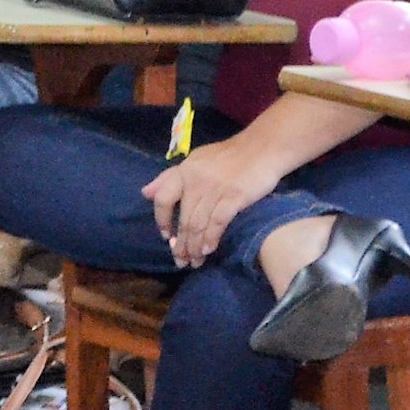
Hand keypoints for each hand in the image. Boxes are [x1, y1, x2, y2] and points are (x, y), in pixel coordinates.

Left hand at [142, 141, 284, 265]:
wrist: (263, 147)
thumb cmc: (229, 156)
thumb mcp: (195, 160)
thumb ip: (170, 177)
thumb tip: (145, 193)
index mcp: (184, 171)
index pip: (163, 198)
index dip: (162, 220)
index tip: (166, 237)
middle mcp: (196, 181)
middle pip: (183, 218)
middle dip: (181, 244)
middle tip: (181, 261)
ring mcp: (215, 189)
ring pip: (198, 224)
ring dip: (195, 247)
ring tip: (194, 262)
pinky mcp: (235, 196)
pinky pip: (218, 222)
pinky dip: (211, 238)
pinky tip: (208, 250)